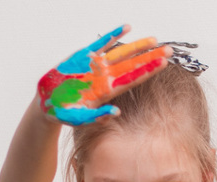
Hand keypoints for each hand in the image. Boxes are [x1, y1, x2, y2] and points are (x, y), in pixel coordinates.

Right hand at [37, 25, 168, 125]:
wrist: (47, 103)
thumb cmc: (64, 113)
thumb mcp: (80, 119)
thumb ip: (97, 116)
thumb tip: (115, 113)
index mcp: (107, 91)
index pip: (133, 79)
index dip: (148, 70)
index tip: (163, 63)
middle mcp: (106, 77)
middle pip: (133, 64)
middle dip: (150, 57)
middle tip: (169, 50)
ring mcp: (96, 65)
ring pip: (121, 52)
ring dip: (138, 46)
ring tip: (155, 39)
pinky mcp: (83, 56)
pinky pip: (102, 43)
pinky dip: (114, 35)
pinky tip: (127, 28)